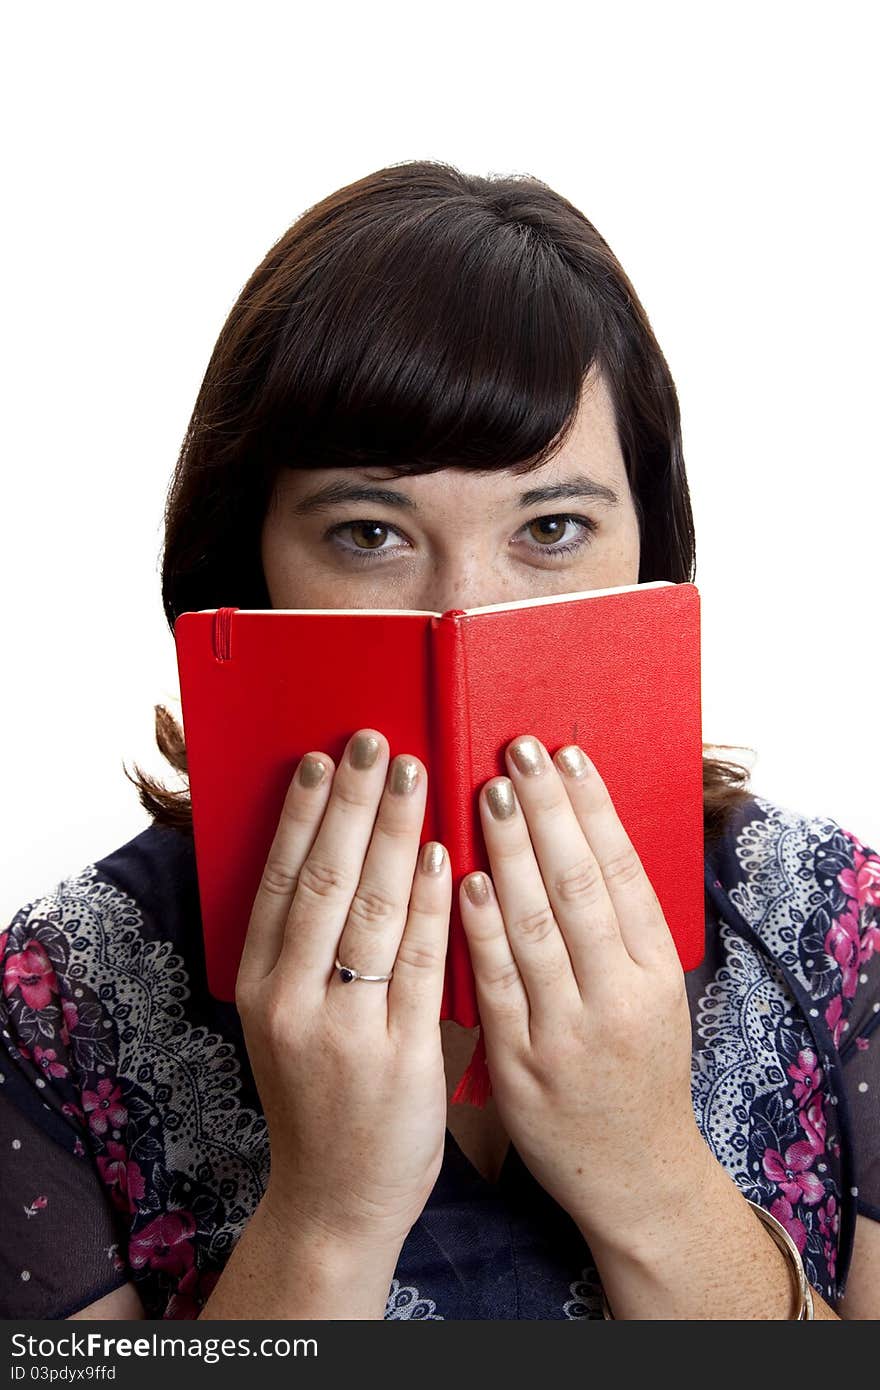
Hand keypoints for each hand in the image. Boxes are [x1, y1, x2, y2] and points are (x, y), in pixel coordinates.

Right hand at [235, 728, 450, 1255]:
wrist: (337, 1199)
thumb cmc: (323, 1097)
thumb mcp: (290, 1021)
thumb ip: (309, 950)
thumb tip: (341, 852)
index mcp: (261, 989)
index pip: (280, 882)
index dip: (303, 815)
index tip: (323, 759)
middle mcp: (292, 1004)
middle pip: (323, 883)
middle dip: (350, 804)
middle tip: (374, 741)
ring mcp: (344, 1033)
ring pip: (370, 914)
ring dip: (392, 835)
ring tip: (412, 774)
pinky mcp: (399, 1059)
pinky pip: (418, 967)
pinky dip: (430, 907)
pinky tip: (440, 855)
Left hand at [458, 735, 709, 1245]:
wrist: (632, 1172)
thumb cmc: (637, 1068)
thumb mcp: (654, 994)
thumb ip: (621, 926)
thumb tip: (582, 833)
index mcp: (657, 973)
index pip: (623, 872)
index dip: (593, 808)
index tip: (565, 754)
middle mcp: (619, 998)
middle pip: (580, 887)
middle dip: (547, 811)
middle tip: (518, 750)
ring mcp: (569, 1032)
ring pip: (537, 926)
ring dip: (509, 853)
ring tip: (486, 791)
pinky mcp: (522, 1065)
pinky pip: (496, 984)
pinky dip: (481, 929)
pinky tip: (463, 878)